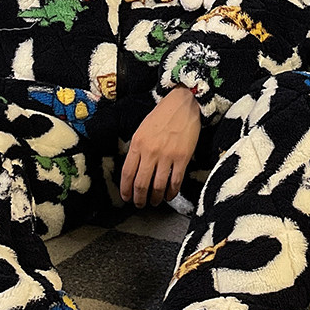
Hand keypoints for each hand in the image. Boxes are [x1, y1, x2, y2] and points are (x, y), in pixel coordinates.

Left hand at [120, 86, 200, 207]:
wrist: (183, 104)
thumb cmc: (162, 116)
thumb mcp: (142, 129)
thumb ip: (137, 149)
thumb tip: (134, 169)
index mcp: (137, 143)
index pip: (127, 173)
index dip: (126, 189)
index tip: (126, 197)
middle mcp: (150, 151)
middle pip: (141, 184)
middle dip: (139, 198)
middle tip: (140, 204)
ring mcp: (167, 156)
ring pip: (158, 186)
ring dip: (155, 198)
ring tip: (155, 202)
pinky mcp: (182, 158)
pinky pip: (175, 181)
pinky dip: (171, 192)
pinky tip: (169, 195)